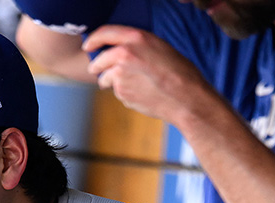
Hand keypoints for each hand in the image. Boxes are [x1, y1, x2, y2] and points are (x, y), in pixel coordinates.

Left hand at [84, 25, 219, 124]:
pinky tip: (142, 94)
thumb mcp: (160, 47)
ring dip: (111, 82)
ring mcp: (120, 76)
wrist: (186, 98)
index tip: (88, 45)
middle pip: (99, 60)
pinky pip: (117, 92)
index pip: (104, 33)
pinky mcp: (121, 93)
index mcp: (136, 38)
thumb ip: (138, 46)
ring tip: (133, 85)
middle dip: (96, 66)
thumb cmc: (180, 72)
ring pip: (106, 79)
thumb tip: (120, 50)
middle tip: (96, 71)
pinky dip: (125, 93)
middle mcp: (124, 54)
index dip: (93, 39)